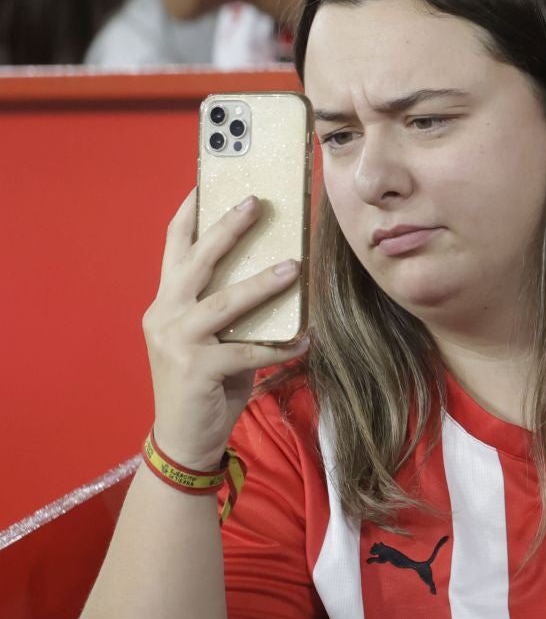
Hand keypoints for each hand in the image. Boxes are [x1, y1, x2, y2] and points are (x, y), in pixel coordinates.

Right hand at [144, 190, 308, 470]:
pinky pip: (249, 351)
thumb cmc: (205, 381)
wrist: (182, 437)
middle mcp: (165, 314)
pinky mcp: (197, 369)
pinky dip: (280, 345)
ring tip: (293, 267)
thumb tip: (278, 267)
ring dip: (261, 284)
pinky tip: (307, 339)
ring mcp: (177, 342)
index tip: (208, 181)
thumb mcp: (209, 336)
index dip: (190, 212)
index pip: (174, 246)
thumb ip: (226, 305)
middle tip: (257, 203)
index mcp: (167, 301)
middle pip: (196, 261)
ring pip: (223, 303)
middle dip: (227, 230)